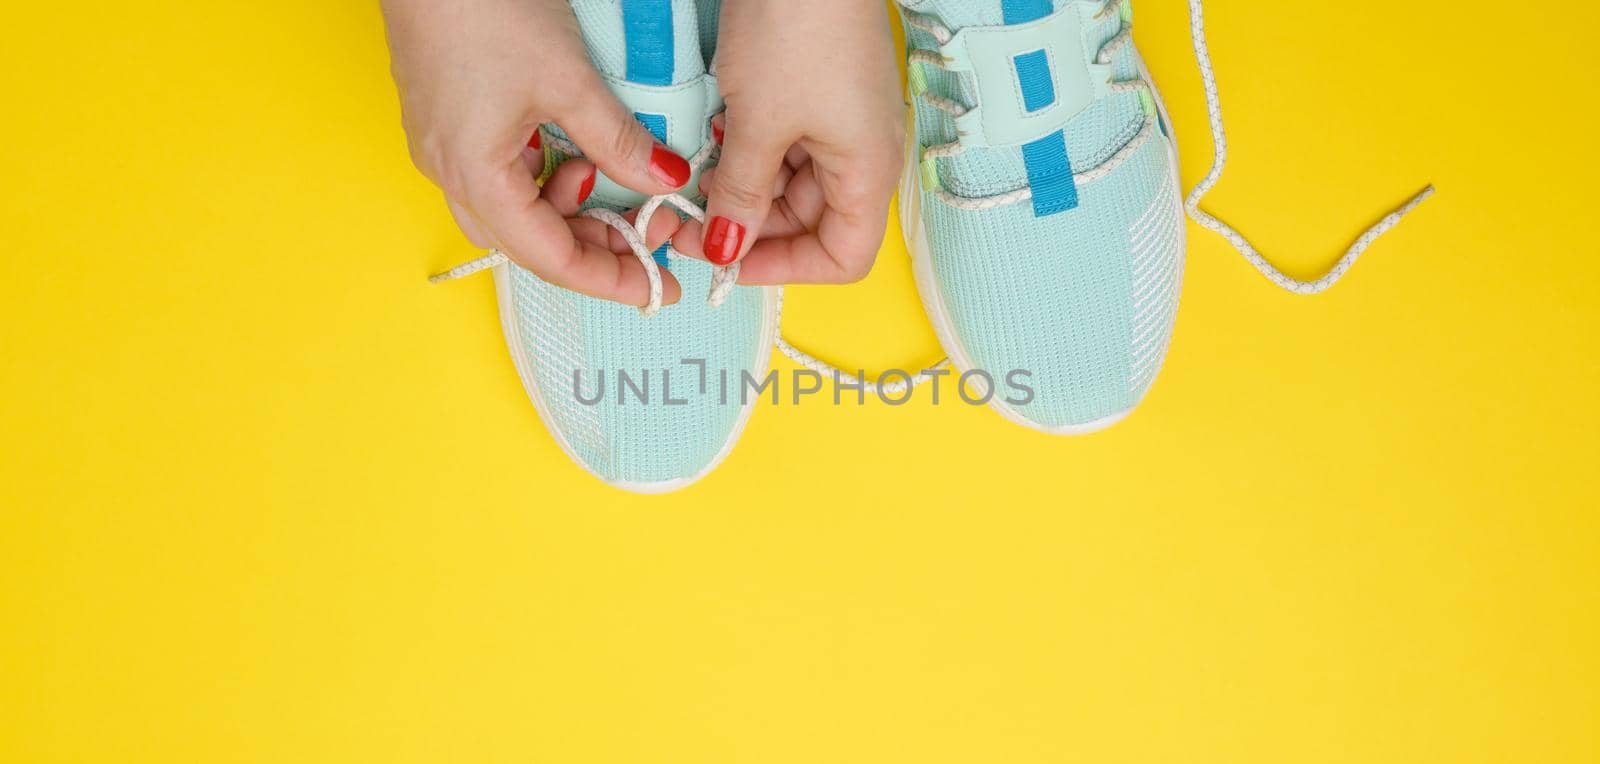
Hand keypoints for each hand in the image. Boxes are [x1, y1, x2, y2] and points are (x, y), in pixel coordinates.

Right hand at [381, 0, 693, 305]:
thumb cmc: (482, 8)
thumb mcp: (568, 80)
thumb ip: (618, 140)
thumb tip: (664, 181)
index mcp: (474, 176)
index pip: (550, 258)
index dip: (610, 280)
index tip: (657, 288)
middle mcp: (450, 172)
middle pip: (530, 244)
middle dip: (594, 249)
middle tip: (650, 240)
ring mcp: (443, 148)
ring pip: (515, 211)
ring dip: (569, 211)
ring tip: (612, 184)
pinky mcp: (447, 122)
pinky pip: (501, 176)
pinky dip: (545, 180)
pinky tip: (574, 153)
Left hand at [675, 0, 903, 283]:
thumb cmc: (797, 29)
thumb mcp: (758, 124)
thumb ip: (740, 196)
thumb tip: (724, 249)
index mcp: (868, 171)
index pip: (843, 258)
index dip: (783, 270)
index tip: (725, 262)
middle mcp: (863, 153)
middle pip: (811, 223)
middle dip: (749, 228)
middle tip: (688, 222)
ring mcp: (841, 121)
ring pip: (790, 184)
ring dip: (742, 188)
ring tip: (696, 175)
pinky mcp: (817, 92)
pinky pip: (784, 144)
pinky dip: (747, 150)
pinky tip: (714, 136)